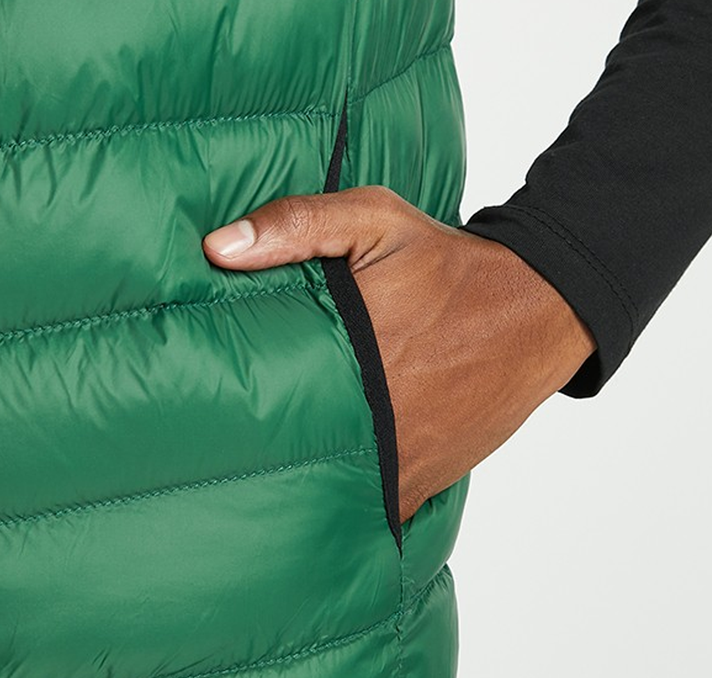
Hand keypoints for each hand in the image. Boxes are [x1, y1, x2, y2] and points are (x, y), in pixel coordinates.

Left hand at [201, 186, 596, 523]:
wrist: (535, 308)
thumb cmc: (447, 263)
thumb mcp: (373, 220)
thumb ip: (297, 224)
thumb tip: (218, 247)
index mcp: (351, 353)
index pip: (262, 394)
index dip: (221, 400)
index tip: (189, 398)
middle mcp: (375, 418)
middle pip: (285, 450)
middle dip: (248, 443)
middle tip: (209, 434)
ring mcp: (401, 459)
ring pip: (324, 487)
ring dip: (293, 474)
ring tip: (256, 457)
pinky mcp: (423, 479)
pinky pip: (367, 503)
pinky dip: (340, 494)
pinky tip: (315, 475)